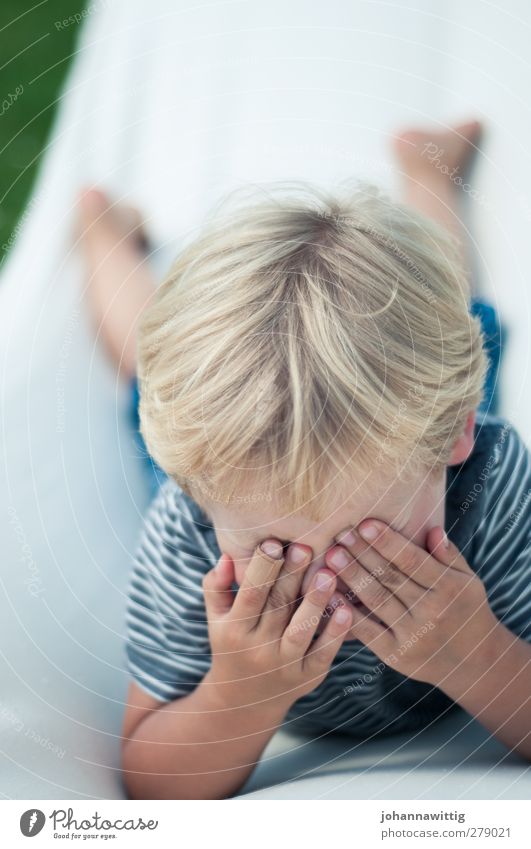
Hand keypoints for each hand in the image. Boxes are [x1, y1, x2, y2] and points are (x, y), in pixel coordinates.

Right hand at [202, 539, 352, 713]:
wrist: (244, 701)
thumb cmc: (231, 644)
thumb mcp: (216, 617)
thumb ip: (216, 585)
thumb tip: (227, 555)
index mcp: (234, 630)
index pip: (250, 595)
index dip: (262, 568)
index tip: (274, 542)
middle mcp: (258, 649)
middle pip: (277, 607)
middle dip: (292, 575)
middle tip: (306, 545)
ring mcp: (284, 665)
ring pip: (301, 630)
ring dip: (316, 601)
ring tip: (329, 573)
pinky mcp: (308, 677)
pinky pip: (324, 653)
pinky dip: (336, 632)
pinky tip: (347, 608)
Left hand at [324, 520, 498, 687]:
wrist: (474, 664)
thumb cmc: (466, 611)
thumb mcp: (468, 581)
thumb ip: (449, 555)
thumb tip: (431, 529)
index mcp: (449, 588)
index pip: (413, 560)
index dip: (388, 542)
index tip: (365, 524)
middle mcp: (432, 611)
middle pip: (390, 577)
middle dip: (362, 553)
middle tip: (340, 533)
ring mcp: (414, 635)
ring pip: (377, 600)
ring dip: (351, 576)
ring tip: (331, 557)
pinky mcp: (397, 654)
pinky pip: (368, 631)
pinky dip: (348, 613)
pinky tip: (331, 595)